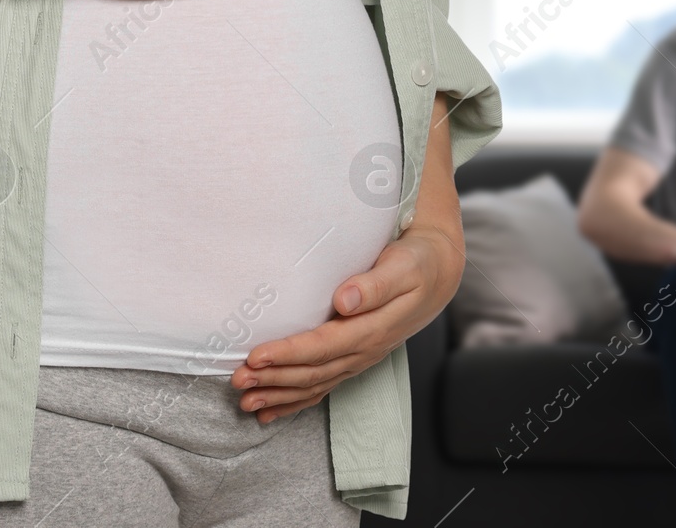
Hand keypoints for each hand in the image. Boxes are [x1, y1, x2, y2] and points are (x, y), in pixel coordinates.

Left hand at [230, 225, 462, 422]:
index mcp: (374, 328)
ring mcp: (360, 359)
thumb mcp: (402, 267)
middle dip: (274, 379)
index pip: (324, 346)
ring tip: (245, 402)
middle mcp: (365, 350)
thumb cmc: (416, 263)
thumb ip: (374, 285)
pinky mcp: (354, 358)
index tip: (256, 356)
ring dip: (279, 395)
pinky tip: (269, 412)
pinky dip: (294, 402)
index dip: (289, 354)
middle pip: (314, 372)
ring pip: (315, 385)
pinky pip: (322, 387)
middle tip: (238, 380)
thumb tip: (344, 300)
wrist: (437, 273)